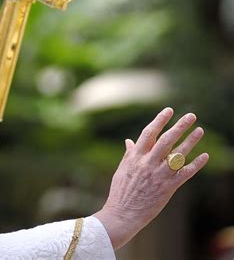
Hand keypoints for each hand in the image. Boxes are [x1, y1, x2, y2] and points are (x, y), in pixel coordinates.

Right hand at [93, 108, 208, 249]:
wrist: (123, 214)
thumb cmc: (120, 192)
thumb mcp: (121, 170)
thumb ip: (129, 154)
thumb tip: (129, 140)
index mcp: (135, 157)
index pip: (149, 133)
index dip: (159, 120)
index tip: (169, 110)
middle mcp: (148, 163)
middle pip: (166, 140)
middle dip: (179, 126)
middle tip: (191, 115)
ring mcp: (158, 175)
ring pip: (178, 154)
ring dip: (190, 141)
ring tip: (200, 130)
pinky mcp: (168, 187)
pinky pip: (185, 173)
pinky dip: (196, 164)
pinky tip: (204, 156)